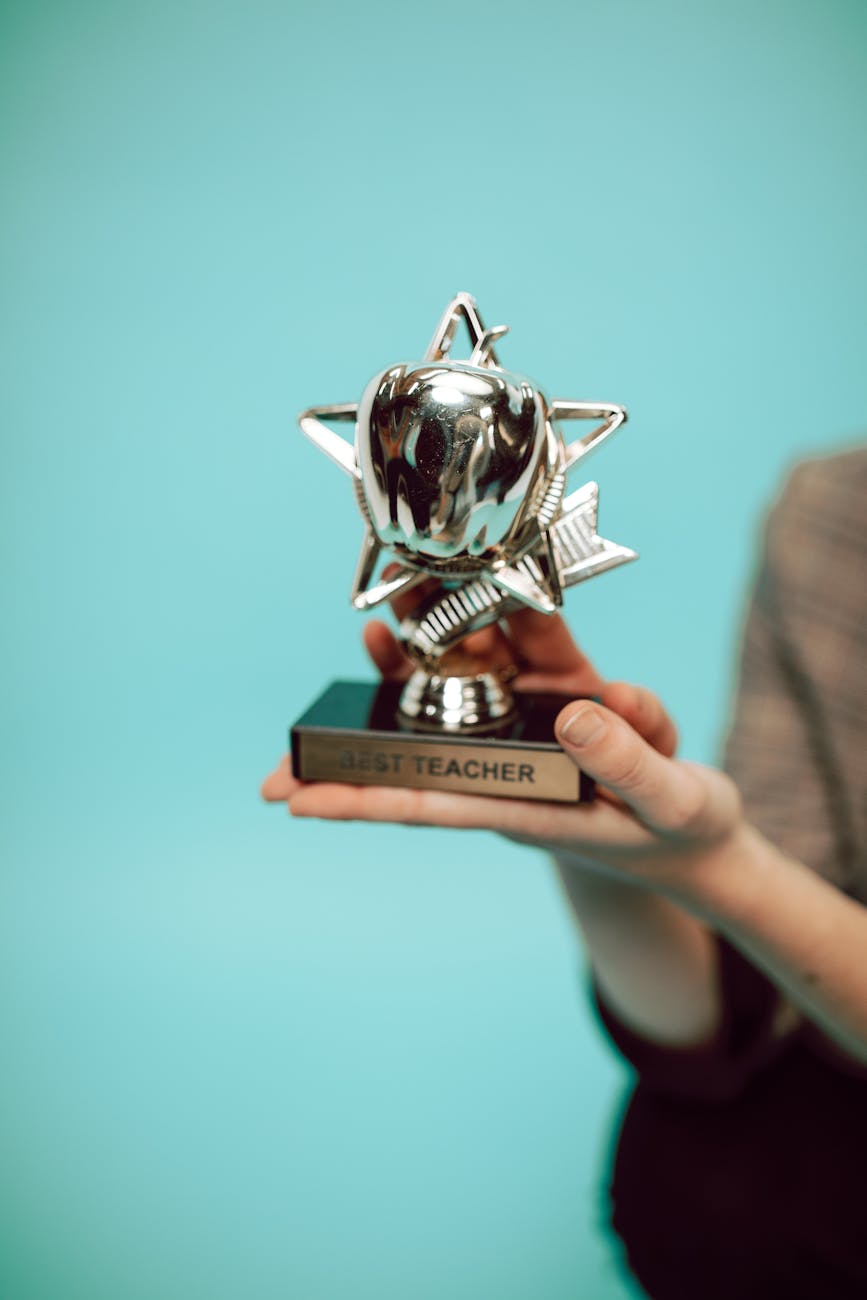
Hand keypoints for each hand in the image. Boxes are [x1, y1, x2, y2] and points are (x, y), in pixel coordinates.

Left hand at [261, 610, 743, 894]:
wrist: (702, 834)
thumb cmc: (684, 835)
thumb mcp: (670, 803)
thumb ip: (627, 761)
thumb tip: (575, 712)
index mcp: (526, 803)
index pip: (429, 800)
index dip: (361, 798)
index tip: (295, 799)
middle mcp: (511, 765)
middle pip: (422, 742)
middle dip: (361, 728)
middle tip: (297, 725)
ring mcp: (531, 729)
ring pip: (460, 686)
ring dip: (420, 650)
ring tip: (376, 611)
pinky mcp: (559, 696)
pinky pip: (516, 653)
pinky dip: (493, 621)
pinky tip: (461, 589)